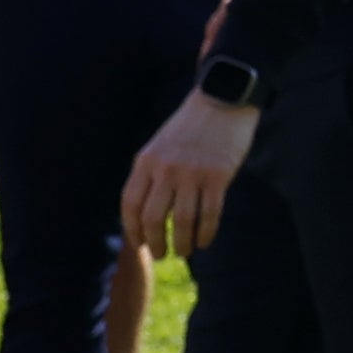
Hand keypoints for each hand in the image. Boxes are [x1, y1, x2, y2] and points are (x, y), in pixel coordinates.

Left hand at [121, 90, 256, 261]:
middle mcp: (166, 169)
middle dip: (155, 243)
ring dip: (182, 243)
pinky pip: (210, 213)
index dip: (132, 229)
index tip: (140, 243)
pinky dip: (206, 232)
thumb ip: (151, 172)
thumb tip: (146, 210)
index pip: (130, 204)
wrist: (222, 99)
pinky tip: (205, 240)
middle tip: (161, 254)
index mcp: (146, 161)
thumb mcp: (160, 144)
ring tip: (184, 251)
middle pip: (153, 218)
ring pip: (182, 220)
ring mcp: (192, 172)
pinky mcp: (218, 175)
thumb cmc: (191, 125)